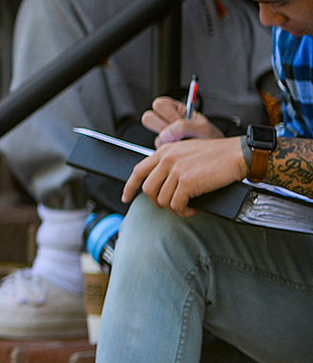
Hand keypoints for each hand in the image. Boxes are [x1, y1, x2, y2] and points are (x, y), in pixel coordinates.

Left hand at [123, 135, 246, 214]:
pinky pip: (177, 205)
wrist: (237, 155)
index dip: (129, 187)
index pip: (138, 171)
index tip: (125, 197)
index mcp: (164, 151)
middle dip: (158, 202)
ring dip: (174, 208)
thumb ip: (171, 163)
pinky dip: (184, 211)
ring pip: (162, 199)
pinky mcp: (187, 182)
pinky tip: (193, 209)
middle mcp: (166, 159)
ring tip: (187, 207)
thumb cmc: (217, 155)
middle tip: (172, 205)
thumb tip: (161, 183)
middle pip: (148, 189)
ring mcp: (175, 170)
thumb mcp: (186, 152)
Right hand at [142, 95, 223, 145]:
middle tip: (178, 135)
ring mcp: (165, 137)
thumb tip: (164, 135)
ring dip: (169, 143)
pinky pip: (159, 151)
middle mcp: (168, 122)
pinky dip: (171, 153)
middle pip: (148, 118)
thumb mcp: (203, 129)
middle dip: (162, 128)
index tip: (177, 121)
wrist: (217, 157)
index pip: (159, 104)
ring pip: (155, 137)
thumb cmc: (212, 139)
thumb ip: (184, 127)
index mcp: (177, 110)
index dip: (166, 113)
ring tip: (184, 145)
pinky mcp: (165, 150)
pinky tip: (183, 152)